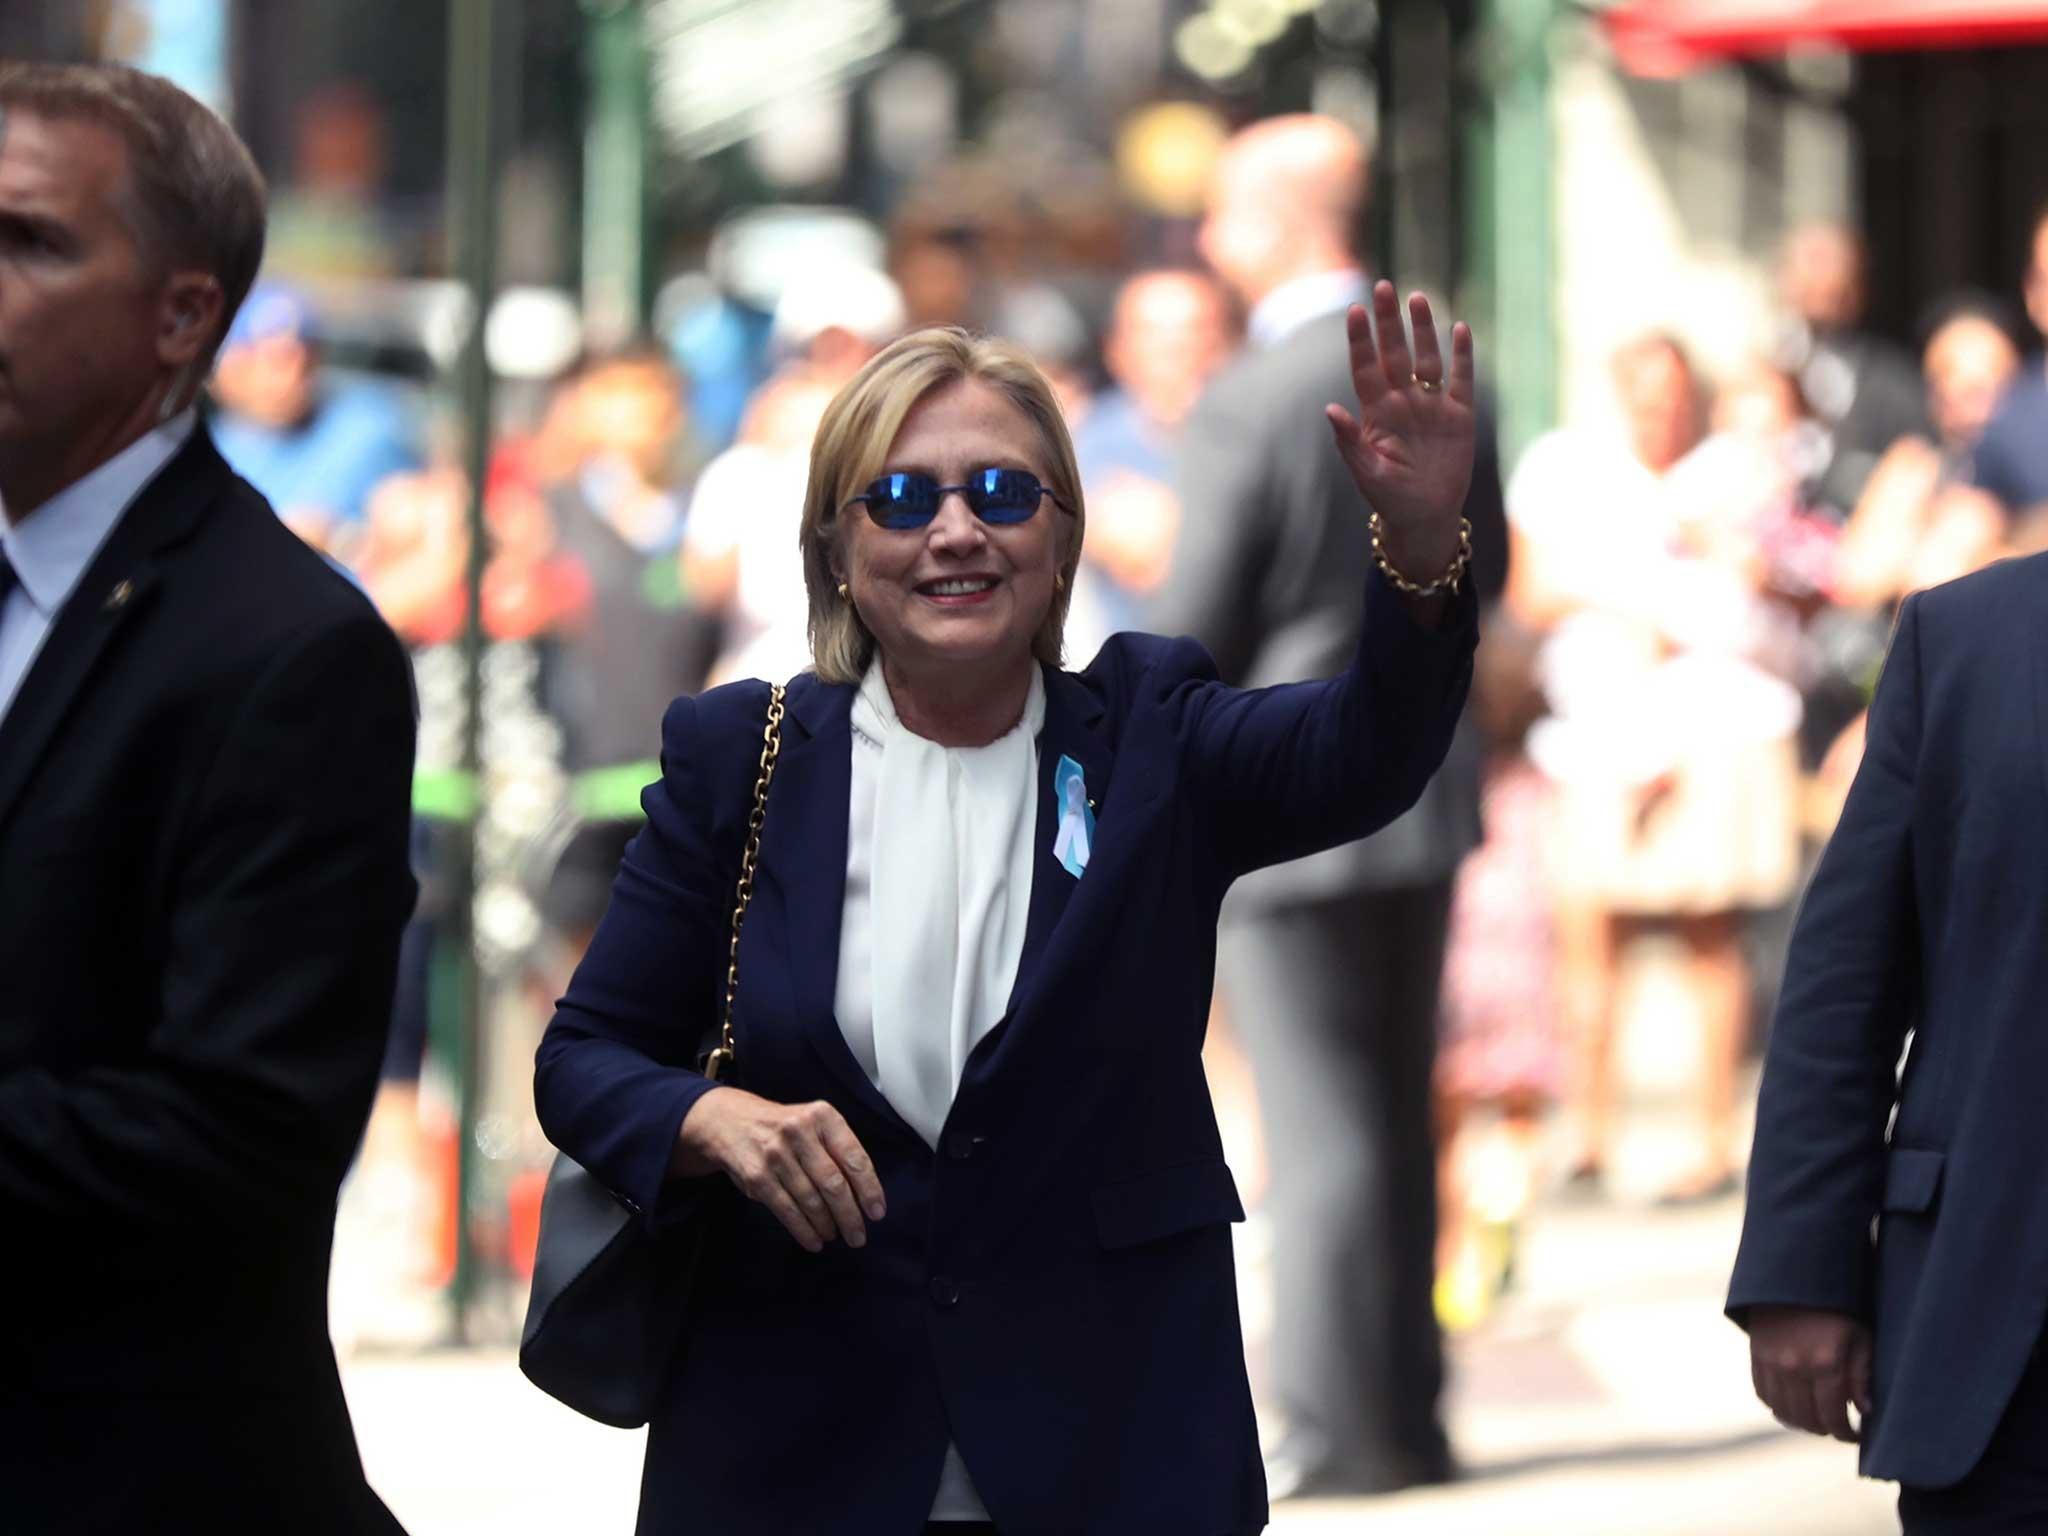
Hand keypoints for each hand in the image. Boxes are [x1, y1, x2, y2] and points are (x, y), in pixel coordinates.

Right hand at [673, 1088, 885, 1252]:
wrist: (729, 1121)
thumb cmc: (784, 1127)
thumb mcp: (813, 1123)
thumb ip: (837, 1149)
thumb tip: (863, 1194)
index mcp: (822, 1116)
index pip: (854, 1157)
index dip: (869, 1189)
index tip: (877, 1213)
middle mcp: (799, 1132)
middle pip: (833, 1183)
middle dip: (849, 1215)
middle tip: (858, 1236)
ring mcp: (776, 1154)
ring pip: (811, 1200)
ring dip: (827, 1225)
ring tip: (835, 1236)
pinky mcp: (757, 1176)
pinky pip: (786, 1210)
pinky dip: (803, 1230)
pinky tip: (814, 1240)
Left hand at [1326, 281, 1477, 581]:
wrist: (1425, 517)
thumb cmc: (1389, 499)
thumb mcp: (1367, 474)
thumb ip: (1349, 442)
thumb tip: (1330, 410)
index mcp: (1376, 413)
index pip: (1366, 368)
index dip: (1361, 341)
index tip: (1355, 312)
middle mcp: (1402, 401)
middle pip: (1394, 353)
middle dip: (1388, 322)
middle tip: (1383, 287)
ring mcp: (1431, 405)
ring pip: (1426, 358)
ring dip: (1423, 330)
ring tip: (1418, 298)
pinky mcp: (1459, 415)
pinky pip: (1461, 379)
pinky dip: (1462, 355)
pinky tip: (1460, 329)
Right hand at [1748, 1305, 1872, 1442]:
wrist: (1796, 1277)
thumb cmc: (1837, 1309)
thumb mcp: (1859, 1338)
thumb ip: (1862, 1377)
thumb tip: (1865, 1412)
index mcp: (1826, 1363)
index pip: (1834, 1417)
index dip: (1846, 1434)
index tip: (1856, 1436)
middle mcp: (1795, 1367)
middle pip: (1808, 1420)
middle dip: (1826, 1430)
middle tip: (1838, 1428)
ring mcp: (1772, 1363)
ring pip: (1784, 1413)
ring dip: (1802, 1424)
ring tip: (1817, 1420)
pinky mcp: (1756, 1356)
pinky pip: (1764, 1395)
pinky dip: (1779, 1407)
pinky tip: (1794, 1406)